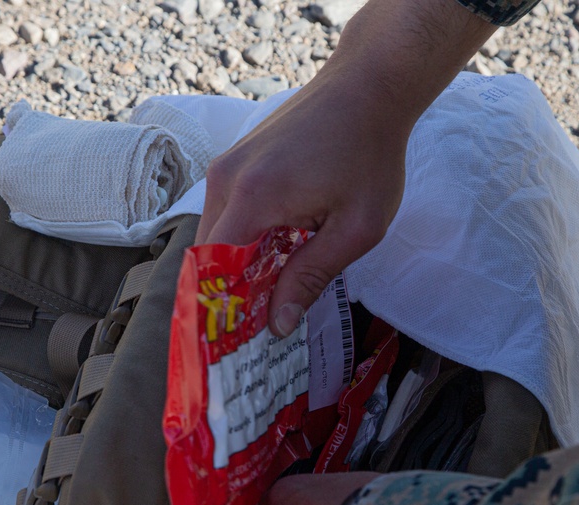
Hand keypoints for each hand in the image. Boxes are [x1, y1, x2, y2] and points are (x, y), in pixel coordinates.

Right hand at [196, 0, 495, 336]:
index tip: (230, 343)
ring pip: (214, 236)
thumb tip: (277, 325)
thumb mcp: (356, 227)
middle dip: (227, 294)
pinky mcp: (234, 162)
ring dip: (235, 267)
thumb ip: (311, 276)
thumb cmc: (371, 155)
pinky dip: (241, 241)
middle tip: (255, 328)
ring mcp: (225, 167)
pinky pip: (225, 215)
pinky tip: (272, 256)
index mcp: (254, 196)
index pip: (212, 267)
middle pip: (207, 256)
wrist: (368, 87)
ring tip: (268, 294)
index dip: (217, 309)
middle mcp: (226, 180)